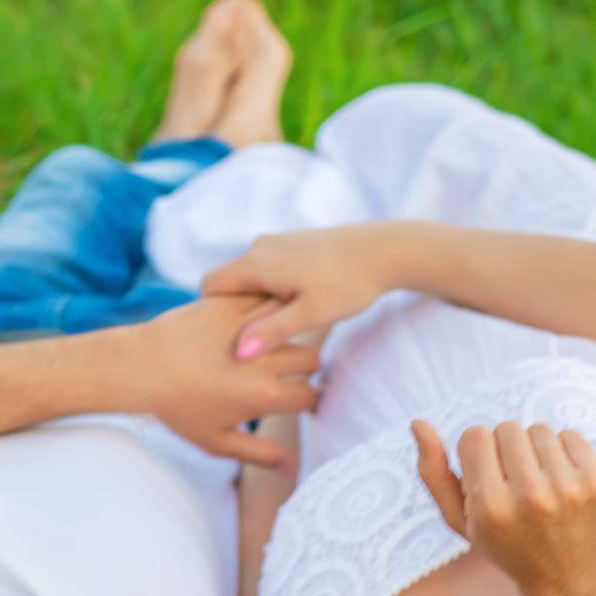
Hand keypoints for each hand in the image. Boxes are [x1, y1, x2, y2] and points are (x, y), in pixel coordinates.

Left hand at [124, 296, 319, 468]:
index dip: (305, 400)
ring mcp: (249, 328)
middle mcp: (263, 360)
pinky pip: (266, 301)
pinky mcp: (234, 303)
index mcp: (263, 396)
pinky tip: (255, 324)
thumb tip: (293, 469)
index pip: (309, 396)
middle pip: (311, 358)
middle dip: (304, 367)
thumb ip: (260, 455)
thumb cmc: (177, 408)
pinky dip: (267, 311)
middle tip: (286, 372)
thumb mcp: (217, 441)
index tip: (294, 400)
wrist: (141, 366)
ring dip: (288, 336)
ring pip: (292, 326)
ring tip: (273, 346)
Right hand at [201, 225, 390, 355]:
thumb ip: (272, 332)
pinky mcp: (294, 244)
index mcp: (257, 262)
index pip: (210, 286)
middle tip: (257, 340)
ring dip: (257, 302)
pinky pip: (268, 269)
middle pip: (229, 283)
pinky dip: (272, 290)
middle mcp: (261, 247)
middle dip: (235, 311)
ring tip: (282, 324)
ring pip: (250, 277)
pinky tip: (298, 305)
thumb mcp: (310, 314)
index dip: (213, 314)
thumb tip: (240, 354)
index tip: (230, 338)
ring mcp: (277, 242)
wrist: (385, 250)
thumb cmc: (349, 283)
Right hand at [413, 419, 595, 595]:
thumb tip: (417, 423)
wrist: (573, 584)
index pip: (474, 436)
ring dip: (535, 450)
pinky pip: (570, 435)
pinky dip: (563, 452)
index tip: (488, 478)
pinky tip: (563, 481)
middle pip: (507, 429)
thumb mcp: (462, 523)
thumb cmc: (509, 549)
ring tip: (540, 483)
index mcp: (489, 509)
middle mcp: (529, 497)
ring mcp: (568, 489)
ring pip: (539, 429)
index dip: (478, 454)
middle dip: (507, 451)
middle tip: (515, 484)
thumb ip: (434, 475)